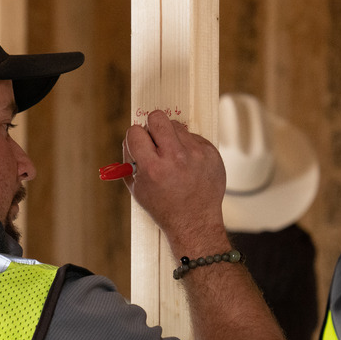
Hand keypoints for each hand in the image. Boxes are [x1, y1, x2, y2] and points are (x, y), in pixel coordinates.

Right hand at [121, 111, 227, 254]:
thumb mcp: (137, 188)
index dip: (135, 138)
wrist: (195, 222)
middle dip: (152, 126)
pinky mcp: (211, 152)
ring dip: (171, 137)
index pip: (135, 131)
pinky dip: (188, 147)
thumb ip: (129, 159)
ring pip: (176, 125)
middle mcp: (175, 158)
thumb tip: (132, 134)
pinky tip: (189, 165)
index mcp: (152, 168)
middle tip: (155, 140)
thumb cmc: (163, 207)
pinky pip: (193, 136)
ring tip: (174, 158)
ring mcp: (196, 154)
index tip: (140, 144)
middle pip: (157, 117)